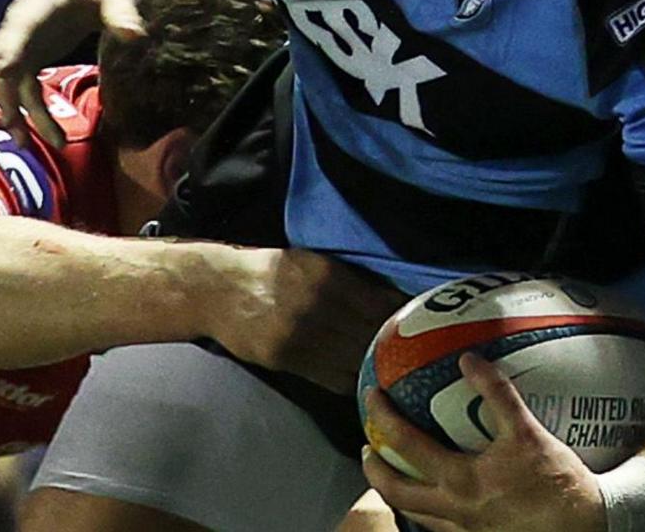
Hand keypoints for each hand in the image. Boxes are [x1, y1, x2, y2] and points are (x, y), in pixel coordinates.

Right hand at [0, 0, 144, 146]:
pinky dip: (31, 111)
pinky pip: (26, 87)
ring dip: (20, 113)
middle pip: (3, 64)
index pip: (16, 30)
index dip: (9, 51)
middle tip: (17, 130)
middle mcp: (21, 27)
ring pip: (12, 82)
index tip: (6, 74)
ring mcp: (24, 43)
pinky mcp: (33, 56)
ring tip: (30, 145)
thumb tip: (134, 35)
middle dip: (7, 96)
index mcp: (37, 5)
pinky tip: (47, 135)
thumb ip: (121, 10)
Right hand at [205, 247, 404, 393]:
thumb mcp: (311, 263)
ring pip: (355, 359)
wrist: (220, 289)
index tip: (425, 324)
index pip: (380, 304)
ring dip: (378, 366)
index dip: (404, 317)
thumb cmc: (269, 271)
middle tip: (420, 353)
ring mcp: (301, 337)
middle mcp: (317, 308)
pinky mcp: (287, 360)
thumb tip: (393, 301)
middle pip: (372, 334)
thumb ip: (349, 281)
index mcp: (328, 277)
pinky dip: (353, 380)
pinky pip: (333, 378)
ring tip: (399, 372)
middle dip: (397, 345)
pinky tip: (366, 380)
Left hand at [362, 354, 607, 531]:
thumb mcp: (528, 432)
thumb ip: (497, 394)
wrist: (584, 526)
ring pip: (414, 514)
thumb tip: (469, 360)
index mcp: (461, 480)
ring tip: (393, 471)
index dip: (383, 418)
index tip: (372, 398)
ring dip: (396, 491)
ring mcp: (463, 530)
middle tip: (368, 446)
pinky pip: (439, 526)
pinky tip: (436, 494)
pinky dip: (427, 508)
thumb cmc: (558, 482)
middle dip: (374, 469)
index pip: (405, 444)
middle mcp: (454, 509)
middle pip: (396, 492)